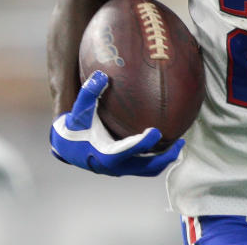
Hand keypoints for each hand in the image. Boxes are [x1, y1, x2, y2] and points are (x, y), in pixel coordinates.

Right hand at [50, 70, 183, 176]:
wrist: (65, 147)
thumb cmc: (74, 127)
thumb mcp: (79, 110)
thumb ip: (89, 93)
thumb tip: (101, 75)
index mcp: (104, 155)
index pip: (129, 152)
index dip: (144, 143)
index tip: (157, 131)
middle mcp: (114, 167)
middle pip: (146, 167)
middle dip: (165, 157)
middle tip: (181, 142)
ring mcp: (120, 170)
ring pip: (148, 170)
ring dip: (164, 159)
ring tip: (180, 144)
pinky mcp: (124, 168)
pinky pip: (145, 167)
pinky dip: (157, 158)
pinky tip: (167, 142)